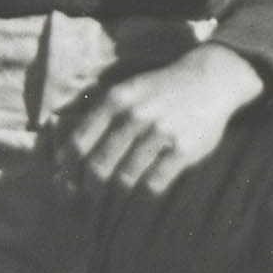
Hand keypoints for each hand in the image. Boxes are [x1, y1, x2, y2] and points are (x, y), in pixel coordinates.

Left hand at [49, 45, 267, 204]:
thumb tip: (65, 155)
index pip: (79, 142)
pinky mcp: (184, 150)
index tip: (63, 181)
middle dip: (89, 186)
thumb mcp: (126, 90)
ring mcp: (161, 133)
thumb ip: (99, 117)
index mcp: (116, 99)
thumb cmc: (159, 90)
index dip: (67, 167)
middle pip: (99, 165)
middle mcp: (135, 115)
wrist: (209, 79)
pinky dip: (144, 192)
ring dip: (116, 190)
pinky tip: (143, 189)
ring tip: (115, 193)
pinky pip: (154, 183)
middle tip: (88, 193)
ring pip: (125, 178)